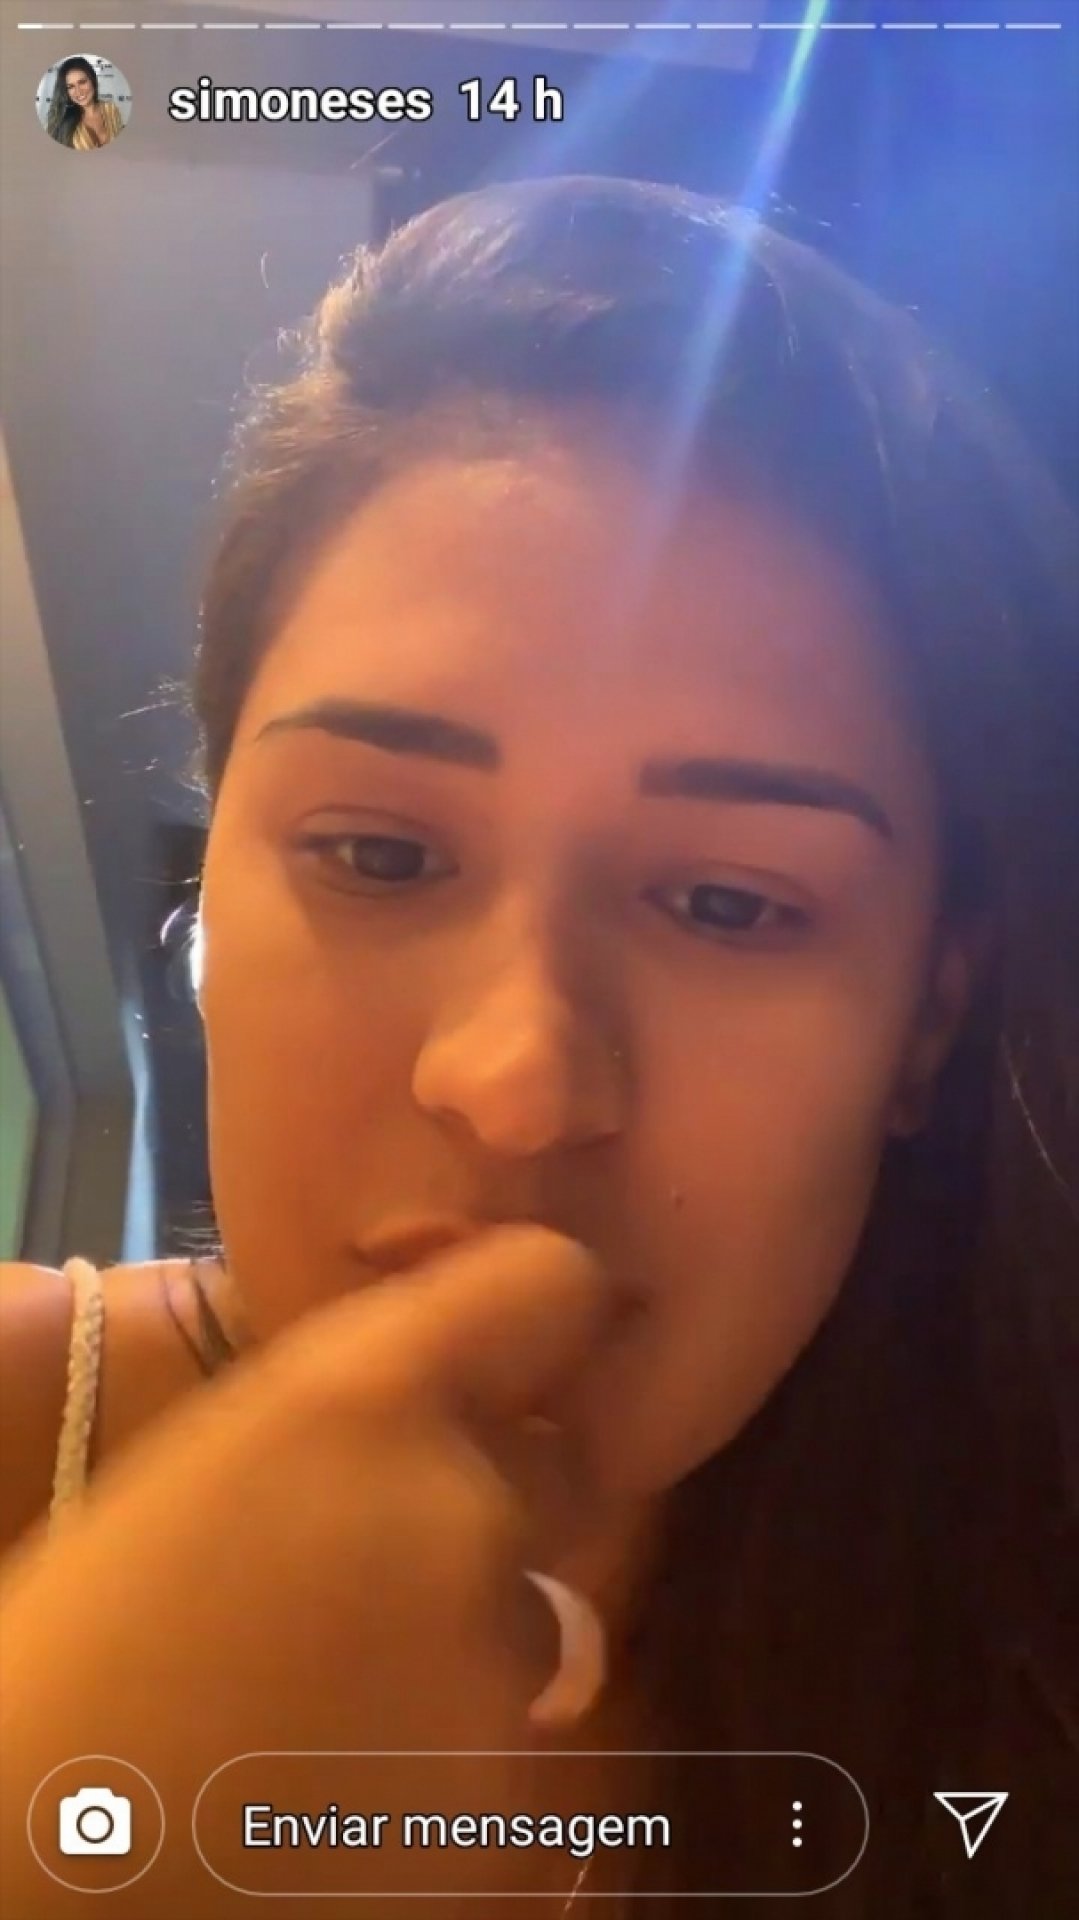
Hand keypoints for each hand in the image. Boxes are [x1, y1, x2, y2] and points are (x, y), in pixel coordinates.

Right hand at [0, 1227, 624, 1914]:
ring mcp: (492, 1660)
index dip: (541, 1315)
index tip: (519, 1355)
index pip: (548, 1286)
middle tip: (369, 1579)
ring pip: (526, 1622)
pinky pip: (505, 1749)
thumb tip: (450, 1403)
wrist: (33, 1854)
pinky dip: (444, 1762)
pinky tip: (338, 1785)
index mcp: (363, 1398)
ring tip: (333, 1698)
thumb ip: (355, 1414)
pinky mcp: (506, 1803)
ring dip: (459, 1645)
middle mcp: (458, 1507)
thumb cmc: (87, 1639)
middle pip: (550, 1474)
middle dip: (484, 1510)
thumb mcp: (219, 1461)